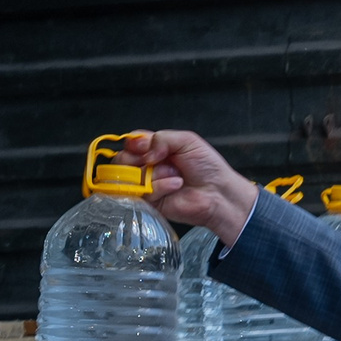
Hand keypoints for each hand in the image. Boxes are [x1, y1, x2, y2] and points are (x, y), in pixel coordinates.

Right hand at [121, 129, 257, 245]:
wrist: (219, 192)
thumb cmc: (207, 166)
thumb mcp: (187, 141)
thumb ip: (161, 138)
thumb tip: (143, 151)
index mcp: (155, 149)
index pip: (130, 143)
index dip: (133, 144)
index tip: (144, 146)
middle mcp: (148, 166)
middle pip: (122, 161)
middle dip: (136, 159)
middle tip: (154, 160)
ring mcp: (147, 185)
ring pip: (131, 177)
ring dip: (155, 173)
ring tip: (175, 174)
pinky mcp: (150, 203)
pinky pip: (143, 192)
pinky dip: (160, 186)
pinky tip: (176, 185)